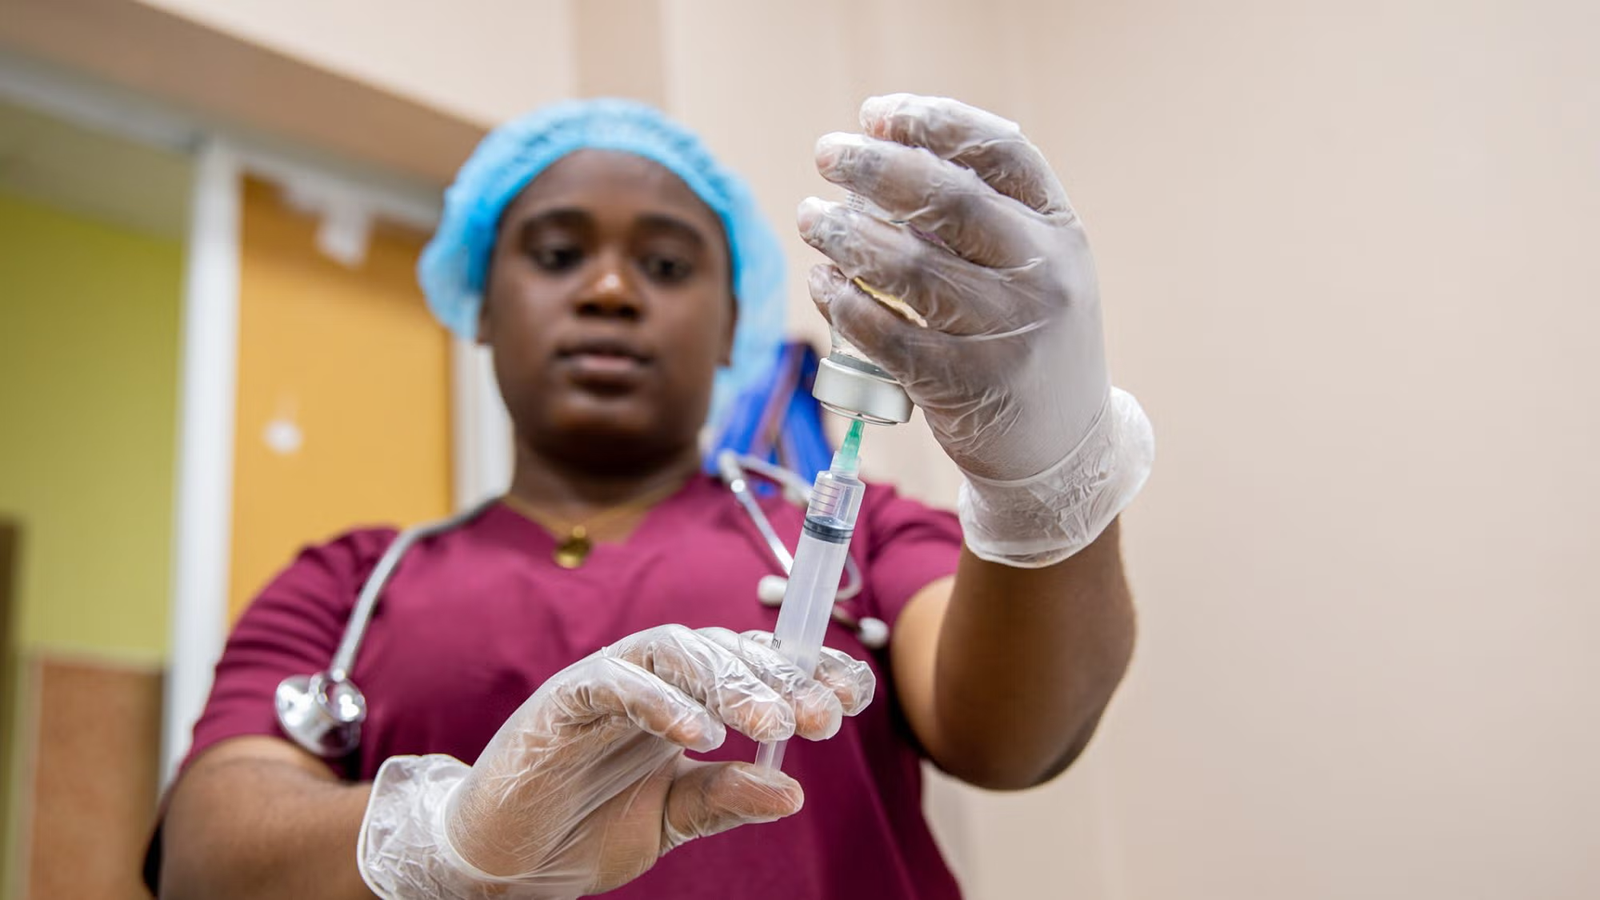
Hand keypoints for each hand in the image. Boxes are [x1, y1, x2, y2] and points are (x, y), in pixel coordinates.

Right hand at [357, 625, 874, 898]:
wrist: (502, 859)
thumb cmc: (583, 826)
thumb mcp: (672, 818)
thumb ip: (726, 799)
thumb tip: (793, 792)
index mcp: (687, 696)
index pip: (757, 664)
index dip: (809, 670)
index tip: (857, 697)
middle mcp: (653, 676)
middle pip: (727, 650)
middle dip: (783, 681)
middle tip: (825, 719)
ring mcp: (607, 680)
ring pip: (679, 652)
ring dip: (732, 685)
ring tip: (773, 727)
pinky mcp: (562, 701)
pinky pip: (615, 683)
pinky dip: (659, 702)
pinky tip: (699, 735)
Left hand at [800, 94, 1153, 566]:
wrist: (1064, 450)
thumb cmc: (1032, 340)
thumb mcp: (1040, 269)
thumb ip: (987, 216)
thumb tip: (885, 151)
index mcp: (1061, 231)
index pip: (1000, 151)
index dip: (933, 122)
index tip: (875, 114)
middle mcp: (1041, 275)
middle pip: (946, 199)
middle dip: (874, 167)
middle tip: (826, 153)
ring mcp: (1004, 332)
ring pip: (906, 266)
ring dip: (845, 233)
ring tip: (811, 217)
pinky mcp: (962, 385)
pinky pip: (885, 333)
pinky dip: (844, 302)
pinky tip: (823, 282)